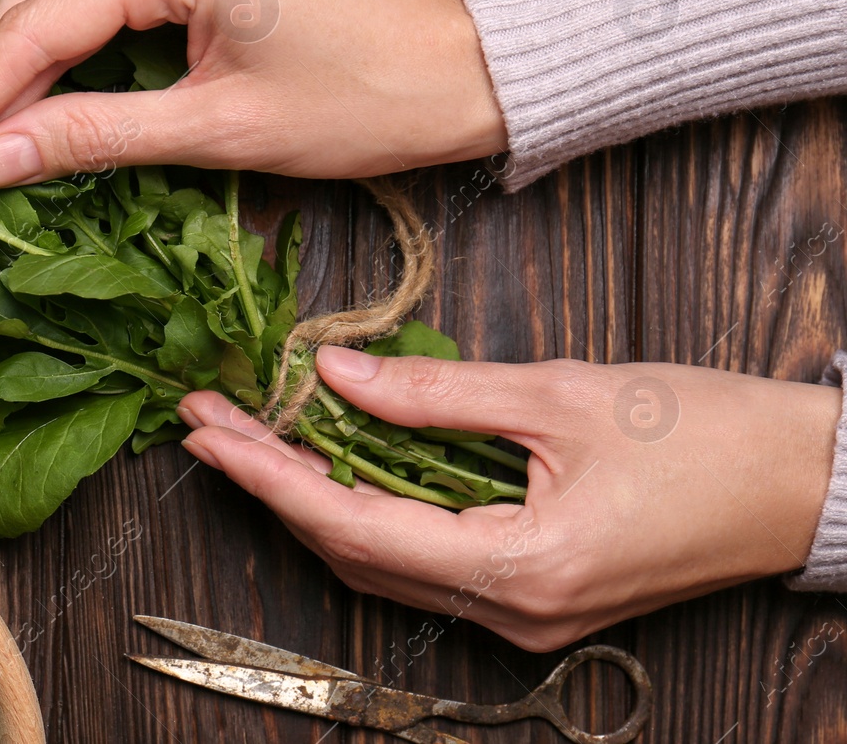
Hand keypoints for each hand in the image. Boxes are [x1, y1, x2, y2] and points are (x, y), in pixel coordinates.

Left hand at [177, 346, 840, 650]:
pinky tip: (331, 463)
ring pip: (383, 563)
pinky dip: (370, 510)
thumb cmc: (707, 433)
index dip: (269, 478)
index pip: (354, 524)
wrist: (808, 486)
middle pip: (354, 553)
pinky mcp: (537, 597)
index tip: (207, 433)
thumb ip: (436, 393)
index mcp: (519, 567)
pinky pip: (426, 560)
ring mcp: (524, 616)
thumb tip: (334, 377)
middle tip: (207, 422)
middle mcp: (511, 613)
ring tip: (248, 436)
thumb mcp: (562, 394)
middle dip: (273, 486)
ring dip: (313, 498)